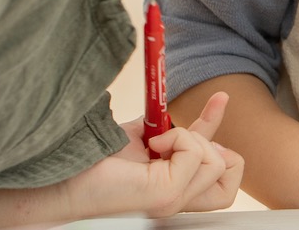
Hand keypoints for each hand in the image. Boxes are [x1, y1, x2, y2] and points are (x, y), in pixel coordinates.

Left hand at [67, 91, 243, 217]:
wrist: (65, 174)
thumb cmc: (97, 158)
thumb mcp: (148, 136)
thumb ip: (172, 130)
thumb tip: (193, 107)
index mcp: (176, 186)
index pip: (224, 168)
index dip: (223, 131)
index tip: (218, 98)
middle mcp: (179, 198)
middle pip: (233, 174)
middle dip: (218, 145)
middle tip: (182, 136)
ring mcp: (175, 200)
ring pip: (219, 161)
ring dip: (192, 138)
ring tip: (157, 142)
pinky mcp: (167, 194)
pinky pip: (196, 153)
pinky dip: (178, 138)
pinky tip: (153, 144)